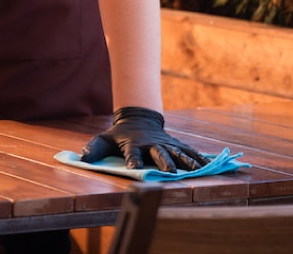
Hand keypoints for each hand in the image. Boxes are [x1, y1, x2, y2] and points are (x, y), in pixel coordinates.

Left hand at [81, 107, 209, 172]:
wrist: (138, 119)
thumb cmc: (119, 134)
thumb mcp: (104, 139)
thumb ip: (94, 148)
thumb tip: (82, 157)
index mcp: (133, 144)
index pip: (131, 153)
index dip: (132, 160)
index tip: (133, 169)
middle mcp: (151, 144)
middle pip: (159, 153)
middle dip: (164, 162)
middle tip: (170, 173)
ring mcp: (165, 143)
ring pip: (177, 153)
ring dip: (186, 162)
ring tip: (196, 171)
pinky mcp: (175, 145)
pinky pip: (188, 152)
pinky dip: (199, 159)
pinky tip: (209, 166)